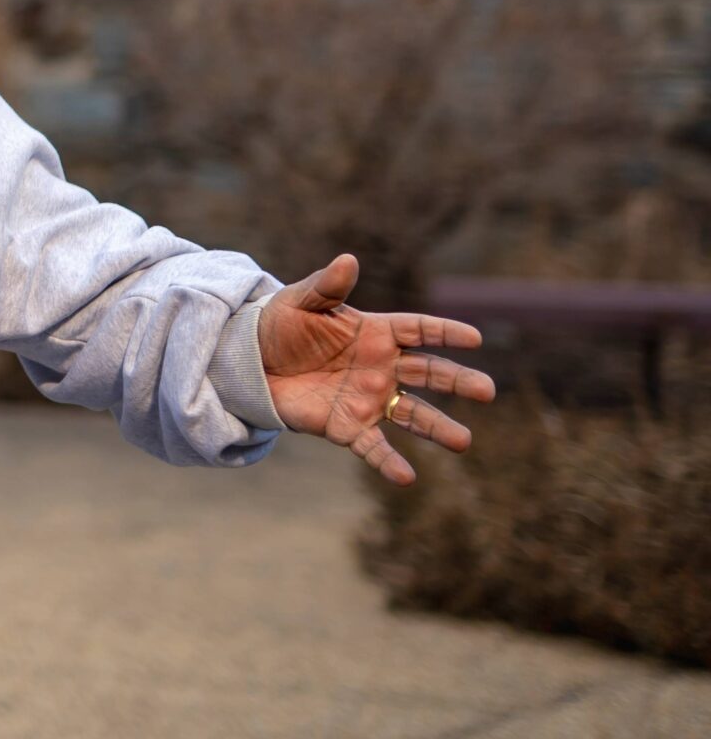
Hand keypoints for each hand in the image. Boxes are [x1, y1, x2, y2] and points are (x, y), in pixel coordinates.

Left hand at [258, 252, 495, 485]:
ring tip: (464, 442)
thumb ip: (327, 285)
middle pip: (429, 373)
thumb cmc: (281, 325)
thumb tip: (348, 260)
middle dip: (458, 382)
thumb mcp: (300, 301)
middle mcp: (382, 368)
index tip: (475, 338)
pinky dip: (389, 462)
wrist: (251, 361)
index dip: (445, 332)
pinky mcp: (347, 427)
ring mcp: (369, 400)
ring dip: (438, 428)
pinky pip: (373, 447)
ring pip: (413, 414)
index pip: (420, 330)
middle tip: (488, 391)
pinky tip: (407, 477)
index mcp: (376, 333)